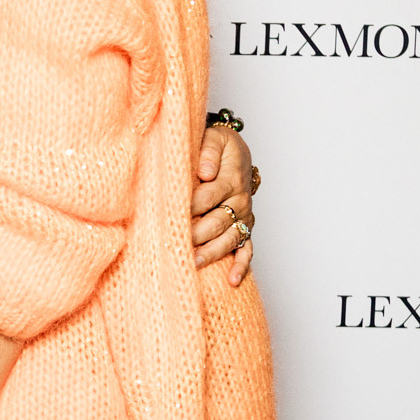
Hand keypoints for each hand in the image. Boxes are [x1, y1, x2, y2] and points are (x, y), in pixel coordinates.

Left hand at [192, 123, 256, 285]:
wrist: (234, 152)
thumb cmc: (218, 146)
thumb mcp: (214, 137)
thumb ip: (208, 152)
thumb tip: (205, 173)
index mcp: (231, 177)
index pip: (208, 195)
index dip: (190, 206)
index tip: (172, 214)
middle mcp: (240, 199)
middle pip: (219, 220)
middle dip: (198, 233)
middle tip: (177, 243)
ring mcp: (244, 217)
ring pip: (231, 238)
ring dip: (213, 252)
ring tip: (194, 262)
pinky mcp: (245, 228)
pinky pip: (247, 249)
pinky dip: (241, 265)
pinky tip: (232, 281)